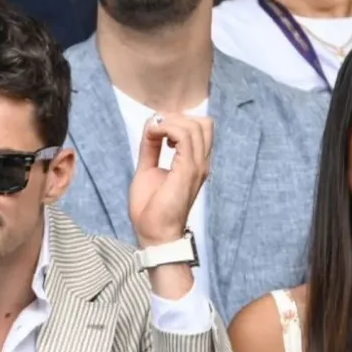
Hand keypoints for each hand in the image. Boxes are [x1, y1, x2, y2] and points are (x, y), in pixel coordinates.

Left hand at [128, 113, 211, 247]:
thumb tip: (151, 127)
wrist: (154, 233)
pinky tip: (154, 138)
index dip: (178, 121)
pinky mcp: (188, 171)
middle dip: (177, 119)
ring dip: (169, 123)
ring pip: (195, 126)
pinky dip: (166, 129)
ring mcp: (197, 166)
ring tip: (154, 136)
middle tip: (157, 133)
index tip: (156, 133)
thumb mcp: (148, 170)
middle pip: (203, 123)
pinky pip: (184, 137)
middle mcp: (201, 163)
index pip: (200, 128)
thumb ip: (151, 148)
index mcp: (195, 163)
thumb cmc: (151, 208)